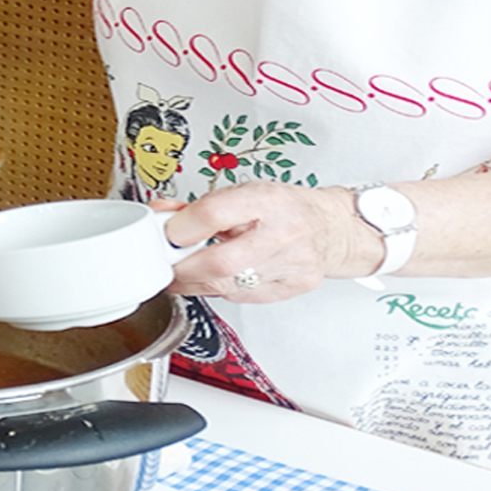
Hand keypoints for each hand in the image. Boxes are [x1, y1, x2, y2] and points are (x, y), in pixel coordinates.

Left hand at [161, 183, 379, 302]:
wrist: (330, 227)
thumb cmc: (284, 207)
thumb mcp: (243, 193)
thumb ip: (199, 206)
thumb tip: (160, 214)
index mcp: (266, 200)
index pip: (216, 213)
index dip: (183, 227)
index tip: (167, 233)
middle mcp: (283, 233)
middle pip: (221, 263)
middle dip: (183, 269)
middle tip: (166, 266)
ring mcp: (292, 265)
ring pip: (230, 286)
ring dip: (195, 284)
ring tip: (182, 274)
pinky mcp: (294, 287)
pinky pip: (244, 297)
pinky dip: (221, 291)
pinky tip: (215, 281)